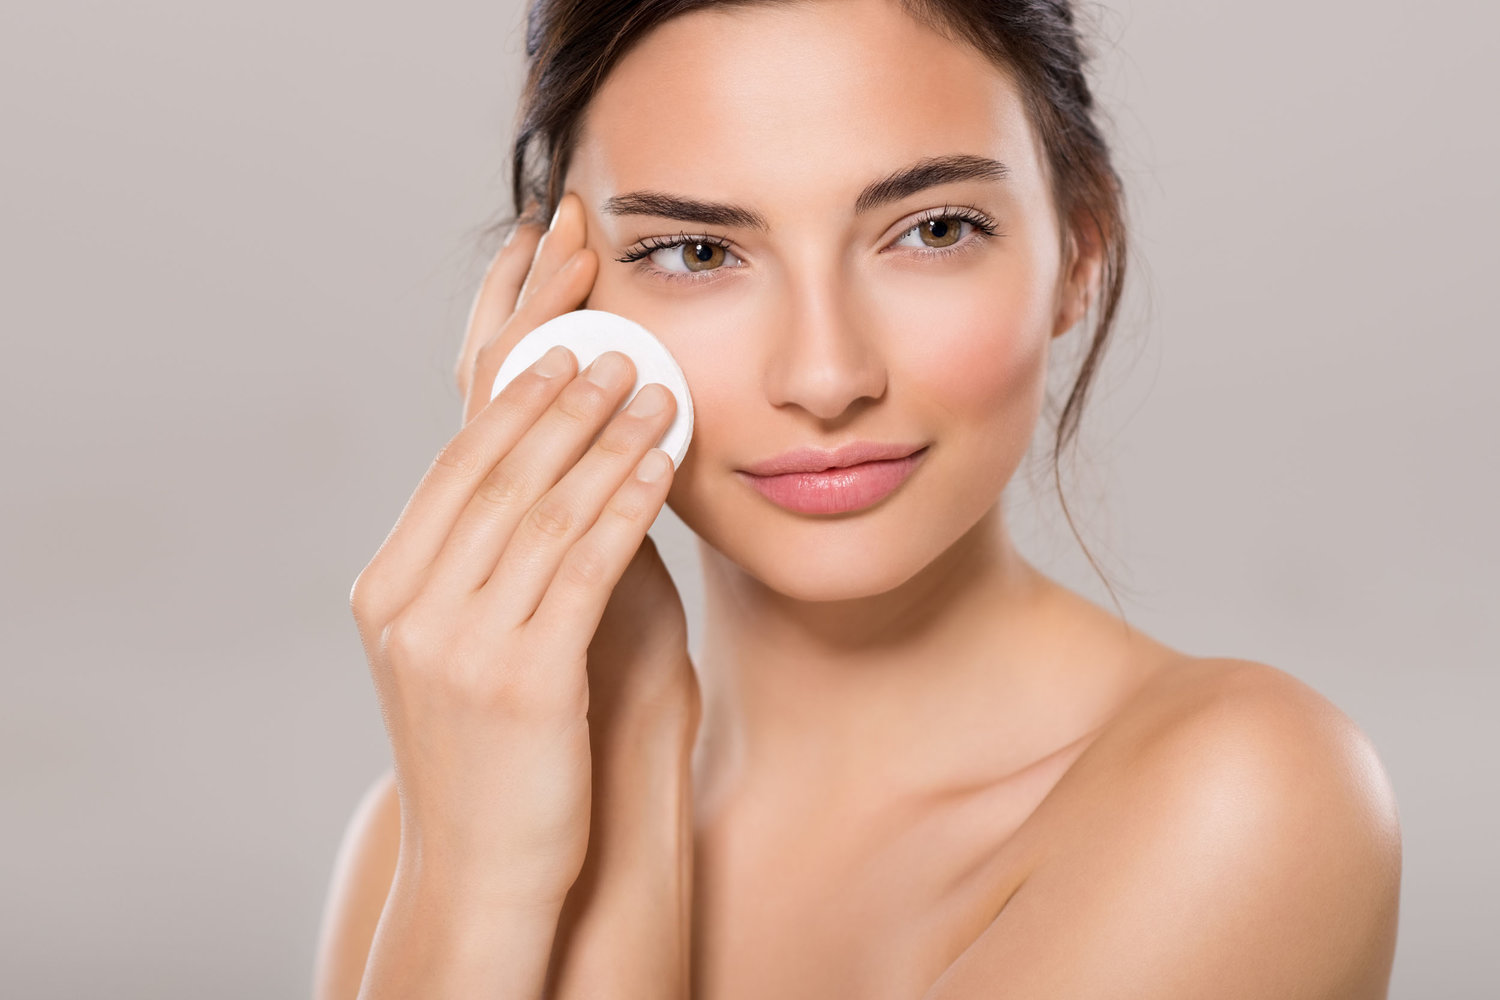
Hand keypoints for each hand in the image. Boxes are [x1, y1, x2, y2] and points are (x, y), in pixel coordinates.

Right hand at [349, 191, 689, 912]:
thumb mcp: (490, 640)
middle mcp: (408, 603)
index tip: (541, 294)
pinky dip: (623, 501)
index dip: (501, 364)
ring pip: (537, 504)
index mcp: (393, 586)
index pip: (454, 449)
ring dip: (598, 427)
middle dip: (550, 369)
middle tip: (599, 295)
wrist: (487, 873)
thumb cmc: (508, 752)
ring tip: (650, 369)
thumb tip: (565, 465)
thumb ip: (511, 558)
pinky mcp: (518, 680)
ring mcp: (455, 641)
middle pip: (489, 458)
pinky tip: (661, 456)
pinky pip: (580, 565)